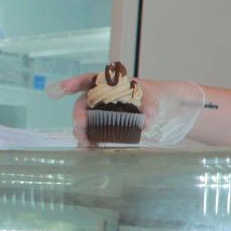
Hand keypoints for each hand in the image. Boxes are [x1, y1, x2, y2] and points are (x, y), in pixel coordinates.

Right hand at [49, 73, 204, 146]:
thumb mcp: (158, 99)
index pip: (90, 80)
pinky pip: (95, 133)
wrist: (169, 109)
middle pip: (84, 104)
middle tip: (80, 129)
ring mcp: (105, 112)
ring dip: (83, 132)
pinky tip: (90, 150)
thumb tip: (146, 122)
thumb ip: (152, 108)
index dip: (73, 83)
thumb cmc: (161, 97)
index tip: (61, 90)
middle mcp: (105, 97)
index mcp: (114, 84)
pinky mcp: (109, 127)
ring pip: (87, 121)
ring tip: (85, 143)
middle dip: (79, 116)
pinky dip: (91, 141)